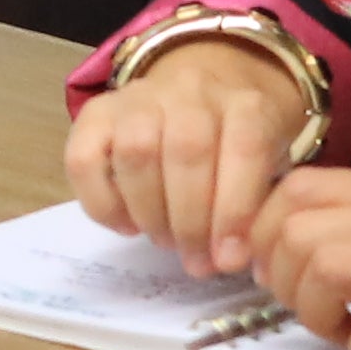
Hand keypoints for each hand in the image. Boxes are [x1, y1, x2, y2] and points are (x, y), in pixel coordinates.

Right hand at [62, 31, 316, 271]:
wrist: (203, 92)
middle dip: (190, 220)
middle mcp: (191, 89)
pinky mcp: (96, 113)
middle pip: (186, 150)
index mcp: (246, 102)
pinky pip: (83, 159)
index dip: (235, 210)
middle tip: (194, 258)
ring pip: (135, 150)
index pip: (244, 148)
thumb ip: (251, 211)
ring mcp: (139, 97)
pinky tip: (128, 225)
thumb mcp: (267, 168)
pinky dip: (103, 205)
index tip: (228, 259)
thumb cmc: (237, 145)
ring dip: (149, 212)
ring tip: (164, 240)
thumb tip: (222, 260)